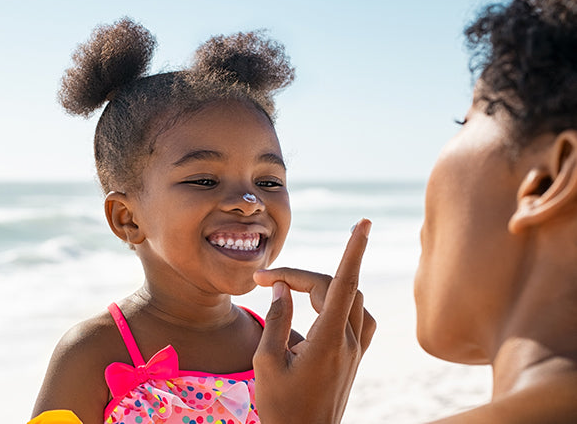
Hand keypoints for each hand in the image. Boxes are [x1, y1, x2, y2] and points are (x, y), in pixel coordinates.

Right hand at [252, 218, 374, 423]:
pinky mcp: (355, 357)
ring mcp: (355, 350)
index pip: (344, 284)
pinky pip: (358, 317)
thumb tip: (282, 287)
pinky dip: (342, 302)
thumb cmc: (281, 405)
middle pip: (335, 288)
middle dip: (300, 276)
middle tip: (265, 281)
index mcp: (326, 341)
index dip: (353, 250)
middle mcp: (348, 342)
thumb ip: (276, 319)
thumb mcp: (265, 362)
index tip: (363, 223)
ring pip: (352, 299)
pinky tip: (322, 307)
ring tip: (292, 289)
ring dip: (324, 285)